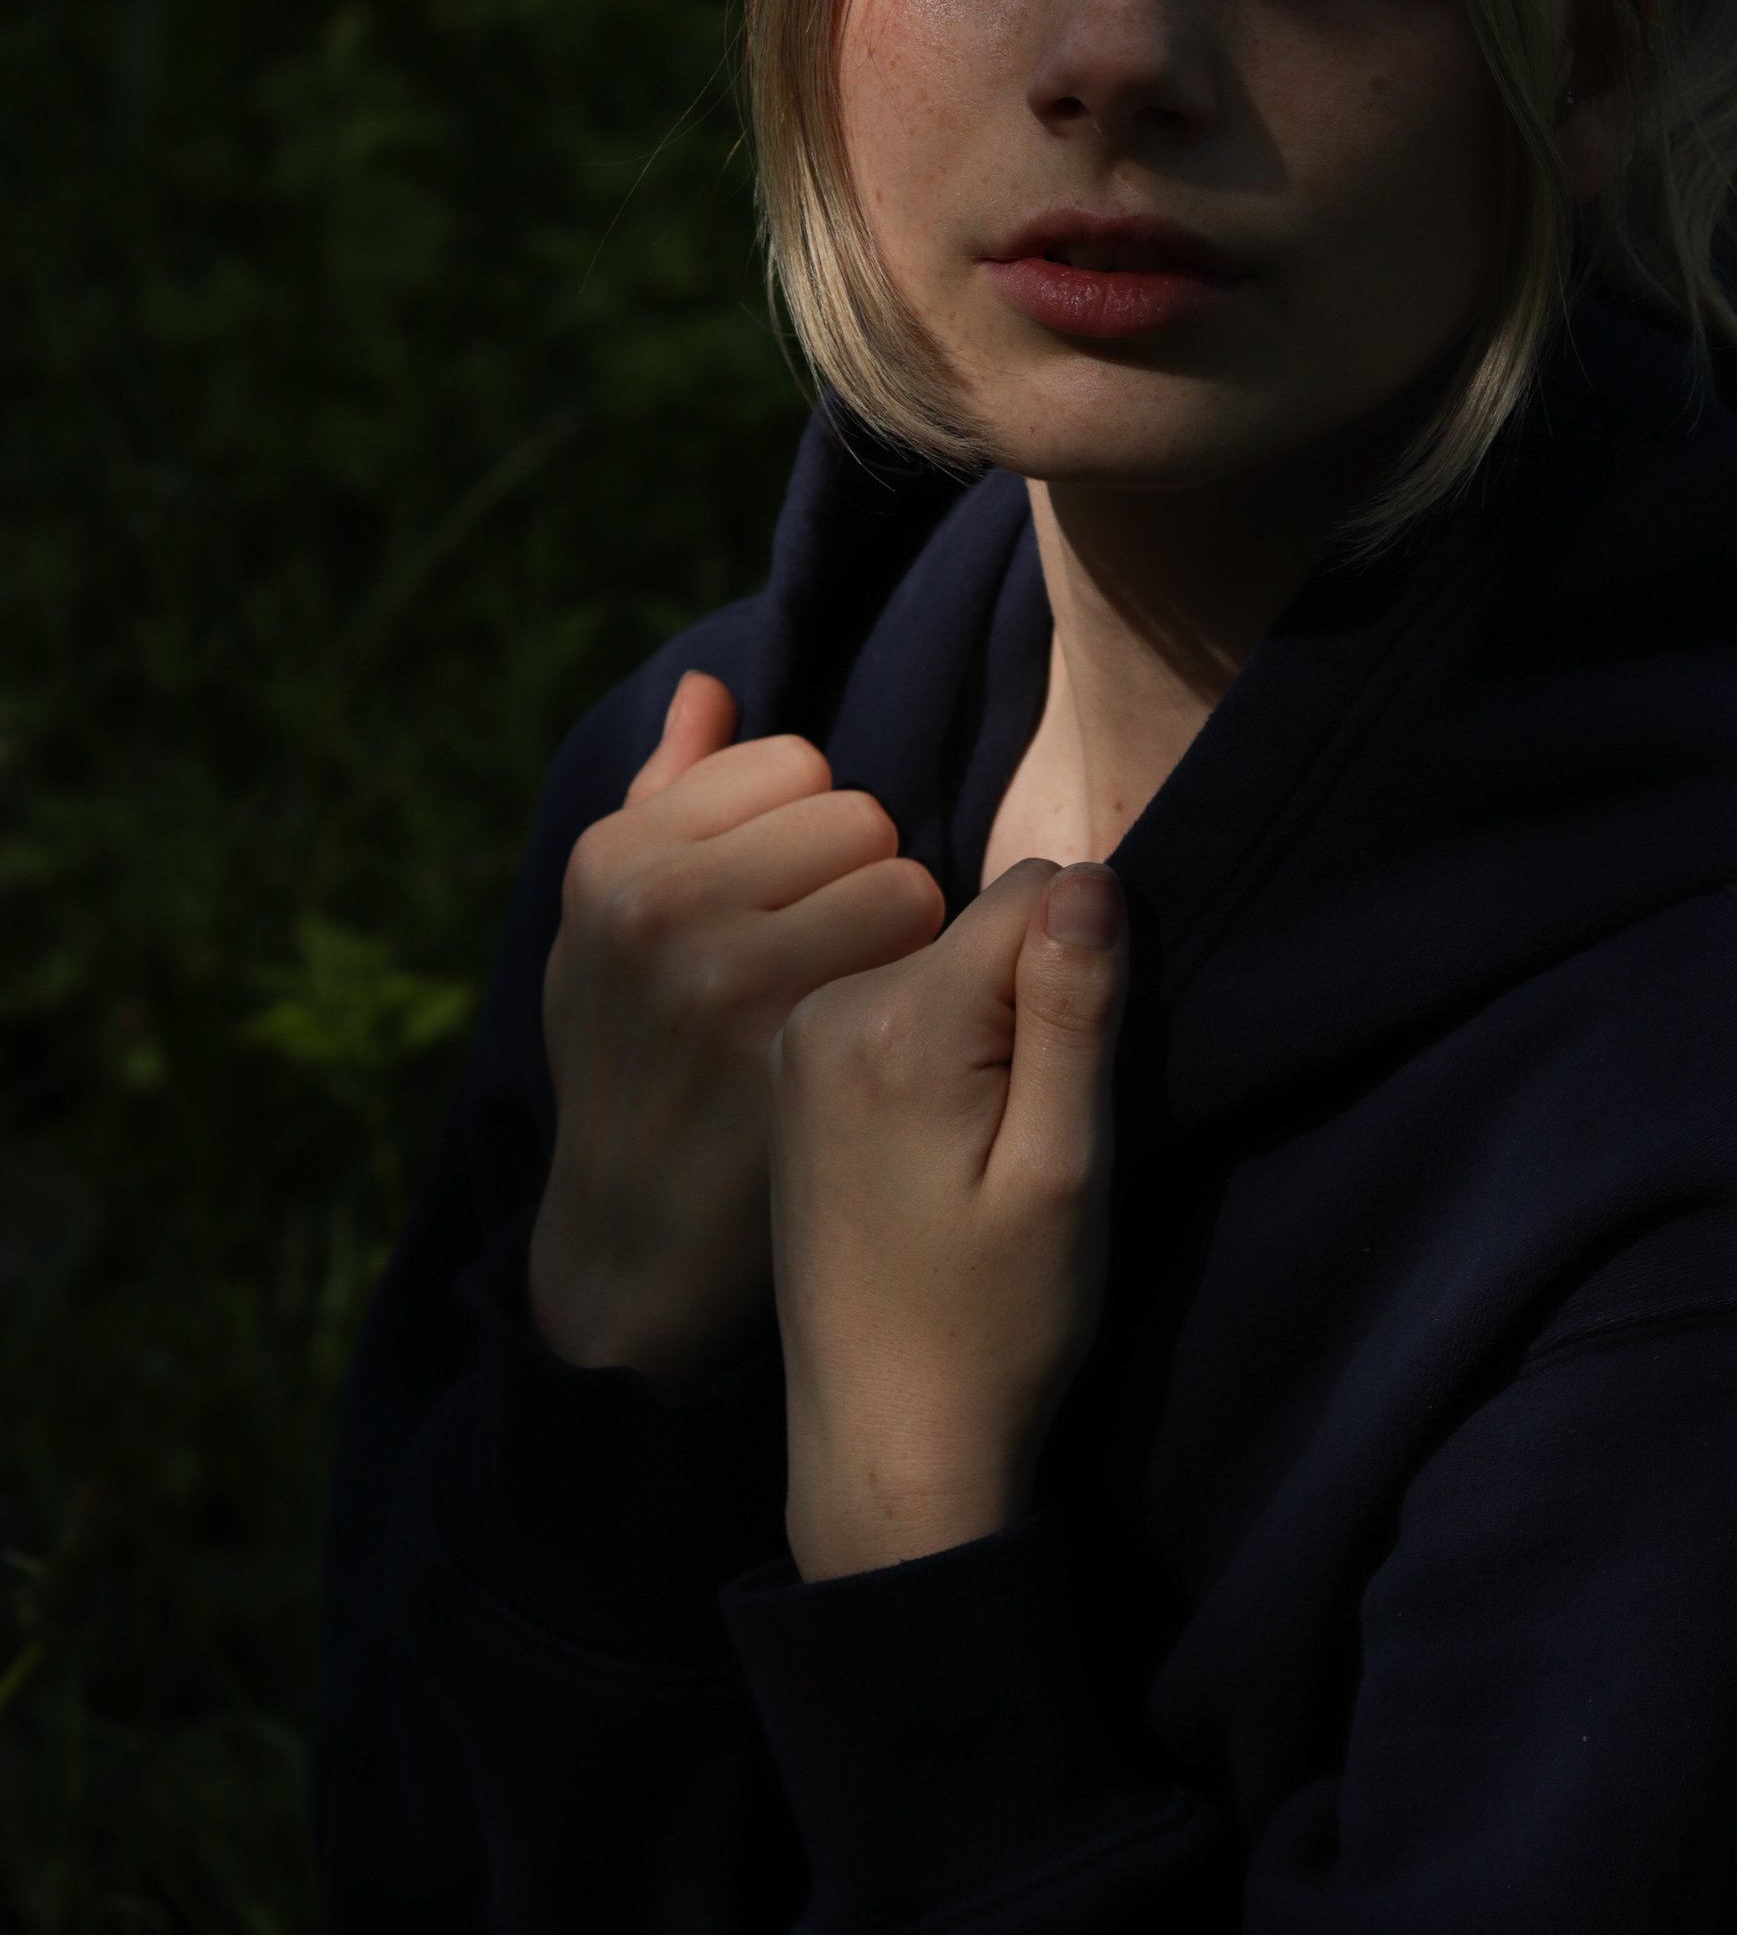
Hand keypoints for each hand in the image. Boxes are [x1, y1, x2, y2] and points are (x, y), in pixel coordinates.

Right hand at [529, 671, 945, 1382]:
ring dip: (903, 941)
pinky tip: (883, 1054)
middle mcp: (659, 901)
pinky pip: (927, 957)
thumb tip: (713, 685)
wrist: (634, 1249)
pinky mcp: (800, 1041)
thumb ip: (665, 797)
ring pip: (904, 880)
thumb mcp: (611, 931)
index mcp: (613, 855)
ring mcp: (724, 971)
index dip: (811, 839)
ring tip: (853, 1007)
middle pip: (861, 814)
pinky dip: (927, 997)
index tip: (783, 913)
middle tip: (825, 968)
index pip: (795, 764)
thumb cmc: (639, 1069)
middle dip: (861, 880)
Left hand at [770, 859, 1127, 1578]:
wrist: (886, 1443)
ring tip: (981, 1155)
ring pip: (938, 962)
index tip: (1076, 1082)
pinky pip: (893, 1006)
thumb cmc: (994, 1324)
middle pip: (978, 921)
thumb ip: (1074, 1011)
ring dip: (987, 1026)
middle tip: (1030, 1132)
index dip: (1091, 969)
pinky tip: (938, 1156)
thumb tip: (1088, 873)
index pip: (1036, 891)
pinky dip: (939, 1050)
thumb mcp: (1064, 1170)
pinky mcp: (792, 1080)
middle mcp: (824, 1011)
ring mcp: (797, 1046)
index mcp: (896, 1023)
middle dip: (1034, 995)